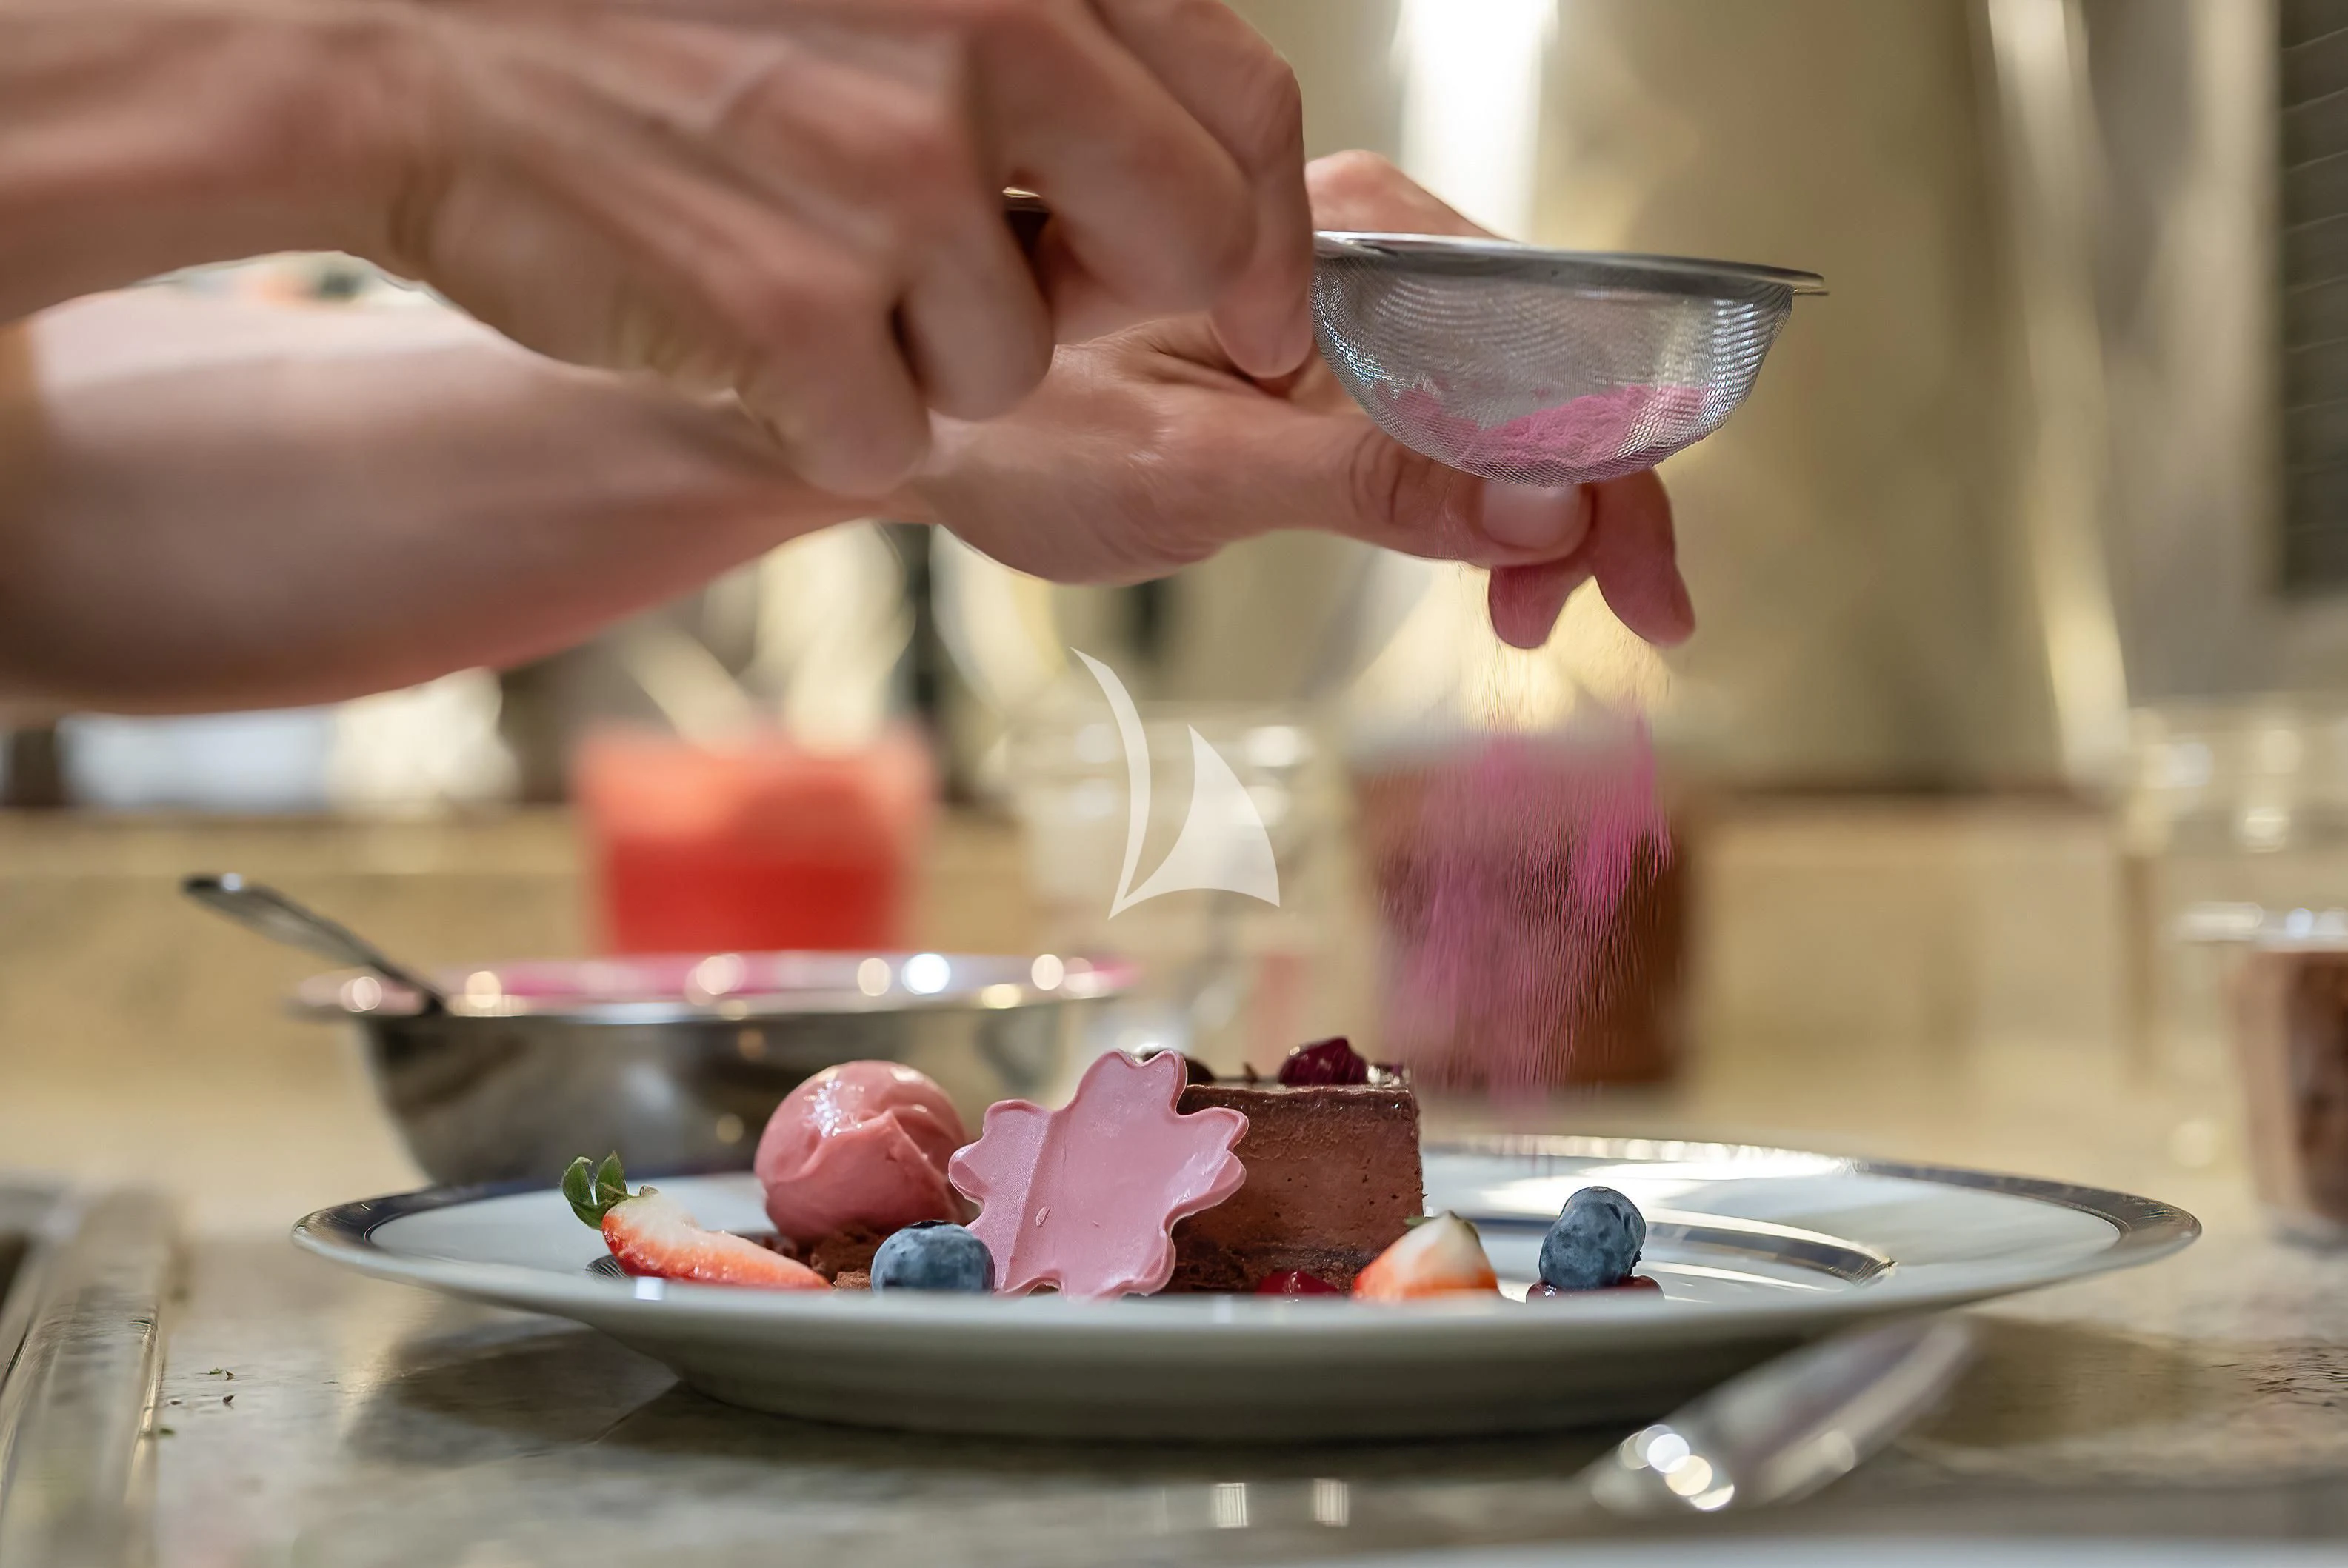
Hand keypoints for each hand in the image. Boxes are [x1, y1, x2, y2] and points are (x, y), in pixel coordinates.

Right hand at [366, 0, 1312, 495]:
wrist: (412, 50)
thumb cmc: (645, 14)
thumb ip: (1040, 45)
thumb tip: (1178, 172)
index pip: (1243, 110)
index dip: (1271, 237)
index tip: (1266, 309)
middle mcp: (980, 53)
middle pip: (1183, 253)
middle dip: (1113, 298)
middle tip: (1007, 283)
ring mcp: (893, 188)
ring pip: (1016, 362)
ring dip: (924, 348)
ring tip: (795, 251)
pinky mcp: (802, 318)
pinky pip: (893, 435)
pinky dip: (823, 411)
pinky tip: (736, 317)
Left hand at [905, 152, 1693, 648]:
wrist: (930, 429)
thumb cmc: (1019, 434)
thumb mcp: (1197, 474)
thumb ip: (1374, 484)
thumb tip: (1546, 503)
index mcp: (1337, 235)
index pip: (1539, 338)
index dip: (1611, 465)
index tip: (1636, 585)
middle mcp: (1363, 242)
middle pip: (1548, 365)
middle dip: (1595, 500)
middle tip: (1620, 622)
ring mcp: (1356, 296)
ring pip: (1512, 400)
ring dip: (1548, 512)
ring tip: (1528, 616)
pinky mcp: (1337, 352)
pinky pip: (1454, 416)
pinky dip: (1487, 500)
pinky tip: (1498, 572)